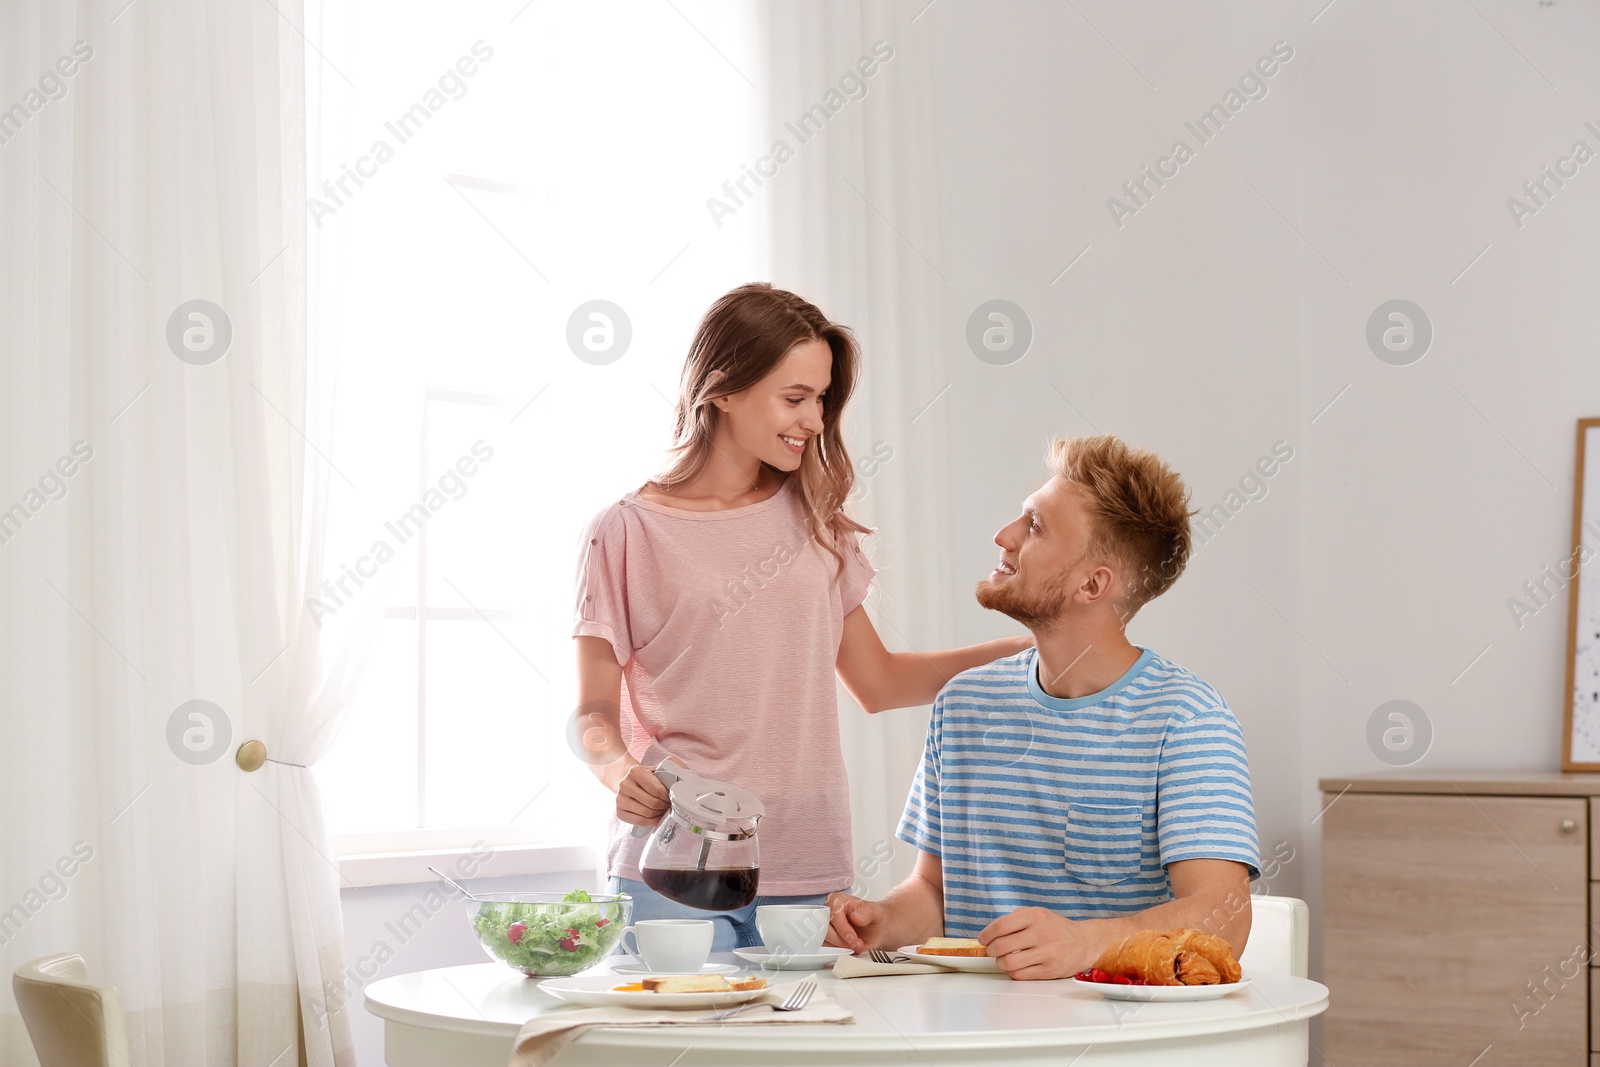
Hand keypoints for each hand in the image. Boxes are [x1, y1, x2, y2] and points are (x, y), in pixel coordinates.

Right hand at [615, 762, 669, 825]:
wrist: (629, 781)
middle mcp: (624, 784)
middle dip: (665, 806)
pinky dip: (651, 822)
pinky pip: (639, 821)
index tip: (674, 798)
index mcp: (635, 771)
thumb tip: (684, 778)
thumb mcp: (657, 768)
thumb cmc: (648, 777)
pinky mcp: (619, 812)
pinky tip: (658, 818)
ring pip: (646, 813)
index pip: (656, 789)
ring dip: (659, 814)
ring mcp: (620, 799)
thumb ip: (670, 769)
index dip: (668, 796)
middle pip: (652, 803)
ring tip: (665, 811)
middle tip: (671, 806)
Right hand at [824, 892, 887, 952]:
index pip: (832, 913)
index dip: (842, 927)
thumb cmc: (873, 917)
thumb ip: (867, 912)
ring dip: (841, 946)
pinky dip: (839, 951)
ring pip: (825, 940)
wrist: (875, 930)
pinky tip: (850, 948)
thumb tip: (855, 917)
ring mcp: (827, 926)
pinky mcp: (827, 939)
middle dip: (842, 940)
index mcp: (837, 900)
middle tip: (856, 944)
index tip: (852, 937)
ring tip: (856, 945)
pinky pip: (827, 948)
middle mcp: (829, 912)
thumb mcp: (875, 912)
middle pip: (826, 928)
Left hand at [979, 907, 1098, 980]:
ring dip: (1000, 963)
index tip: (983, 939)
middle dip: (990, 950)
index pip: (1001, 926)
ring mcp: (1046, 953)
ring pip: (1009, 963)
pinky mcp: (1049, 970)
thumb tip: (990, 932)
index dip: (986, 934)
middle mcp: (1041, 933)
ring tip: (1003, 959)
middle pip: (1001, 946)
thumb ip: (1015, 919)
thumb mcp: (1037, 914)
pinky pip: (1020, 975)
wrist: (1084, 942)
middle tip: (991, 950)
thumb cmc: (1056, 928)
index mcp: (1035, 916)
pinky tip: (1015, 967)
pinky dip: (1012, 972)